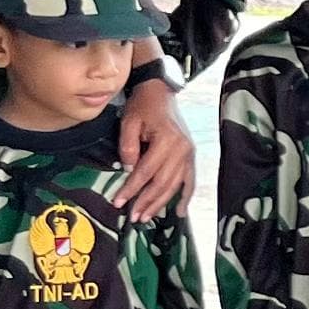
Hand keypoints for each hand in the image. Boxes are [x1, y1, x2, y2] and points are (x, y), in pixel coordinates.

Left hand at [111, 78, 192, 214]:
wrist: (160, 92)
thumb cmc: (143, 106)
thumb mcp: (129, 122)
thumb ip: (128, 147)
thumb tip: (128, 170)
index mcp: (167, 140)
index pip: (146, 171)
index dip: (132, 189)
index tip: (118, 202)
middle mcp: (182, 149)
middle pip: (162, 183)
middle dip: (146, 202)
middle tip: (132, 217)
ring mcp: (189, 154)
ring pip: (175, 185)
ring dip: (161, 203)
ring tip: (147, 217)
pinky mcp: (190, 156)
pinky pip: (190, 181)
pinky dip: (186, 197)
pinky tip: (180, 212)